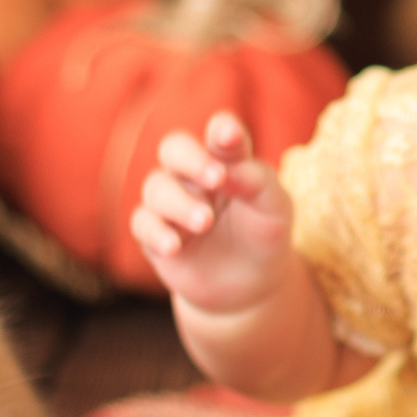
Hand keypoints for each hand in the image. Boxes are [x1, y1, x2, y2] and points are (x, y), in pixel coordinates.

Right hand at [132, 112, 294, 314]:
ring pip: (157, 187)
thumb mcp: (274, 209)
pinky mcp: (154, 233)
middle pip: (175, 148)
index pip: (221, 135)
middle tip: (217, 178)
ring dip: (180, 203)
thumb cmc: (264, 235)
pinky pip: (143, 223)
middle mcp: (193, 176)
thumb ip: (258, 182)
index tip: (229, 135)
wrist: (249, 286)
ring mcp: (170, 203)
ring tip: (205, 222)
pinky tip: (174, 246)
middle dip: (191, 159)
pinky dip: (156, 232)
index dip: (222, 131)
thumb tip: (229, 171)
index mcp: (228, 161)